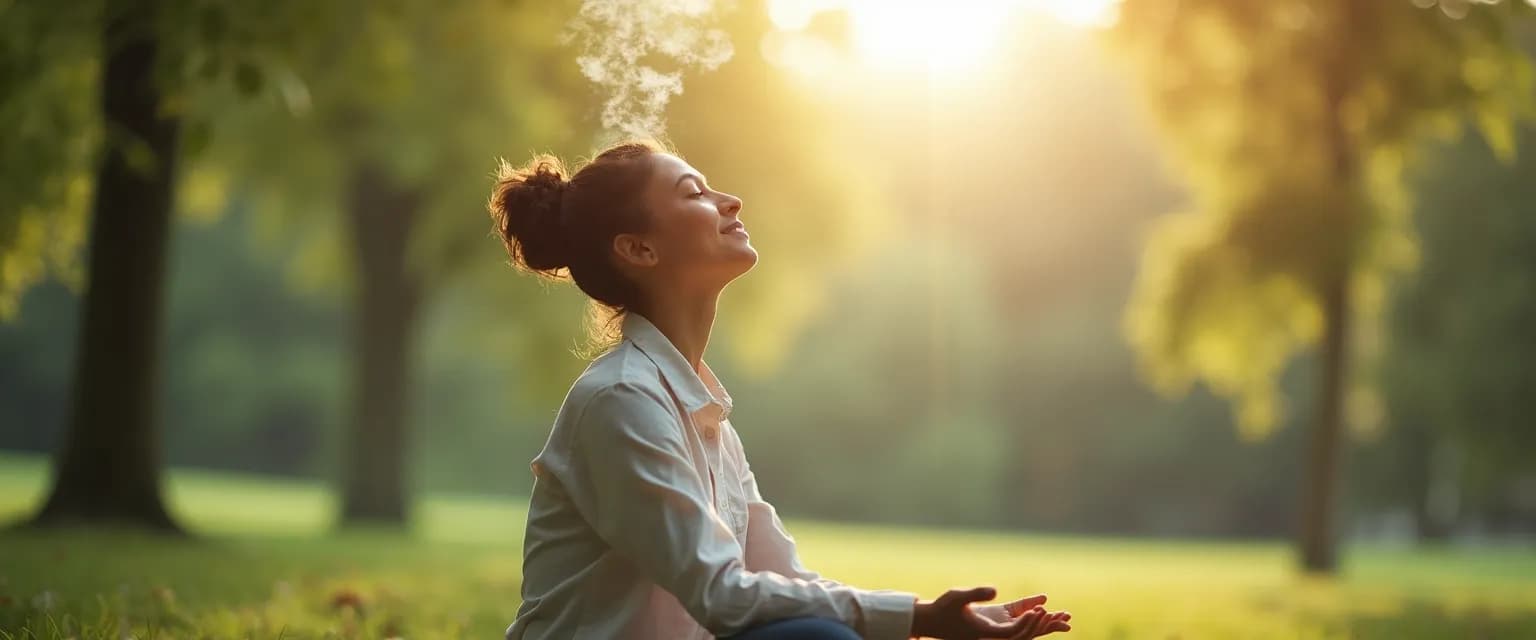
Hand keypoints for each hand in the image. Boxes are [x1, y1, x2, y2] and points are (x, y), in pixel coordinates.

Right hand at [910, 587, 1071, 638]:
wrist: (932, 619)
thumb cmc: (942, 609)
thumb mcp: (957, 597)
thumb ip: (975, 594)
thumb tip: (995, 590)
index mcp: (987, 632)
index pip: (1014, 633)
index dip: (1028, 624)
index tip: (1039, 610)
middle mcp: (995, 634)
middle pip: (1026, 635)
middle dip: (1045, 626)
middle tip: (1065, 617)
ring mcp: (997, 628)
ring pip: (1025, 628)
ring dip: (1044, 622)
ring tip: (1065, 616)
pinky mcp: (996, 620)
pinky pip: (1017, 618)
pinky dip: (1030, 610)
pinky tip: (1042, 600)